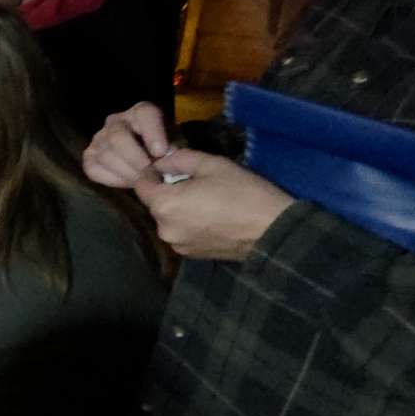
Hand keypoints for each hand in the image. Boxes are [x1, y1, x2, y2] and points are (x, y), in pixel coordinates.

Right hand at [82, 103, 171, 188]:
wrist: (150, 159)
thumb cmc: (165, 150)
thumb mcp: (175, 146)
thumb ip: (172, 151)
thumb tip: (163, 162)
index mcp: (141, 112)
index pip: (144, 114)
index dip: (152, 132)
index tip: (160, 153)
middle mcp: (116, 120)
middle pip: (118, 136)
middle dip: (135, 158)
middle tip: (149, 174)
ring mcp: (99, 138)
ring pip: (105, 155)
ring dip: (125, 171)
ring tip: (142, 181)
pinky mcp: (89, 156)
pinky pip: (93, 169)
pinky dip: (111, 178)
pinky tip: (126, 182)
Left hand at [133, 149, 294, 260]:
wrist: (274, 231)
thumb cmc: (243, 193)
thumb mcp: (212, 165)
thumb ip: (179, 159)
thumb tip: (161, 160)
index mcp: (164, 205)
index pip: (140, 184)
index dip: (152, 172)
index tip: (171, 167)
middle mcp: (164, 229)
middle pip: (155, 203)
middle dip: (168, 190)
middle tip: (195, 181)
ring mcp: (178, 245)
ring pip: (168, 219)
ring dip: (179, 208)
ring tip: (206, 199)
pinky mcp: (192, 255)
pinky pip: (181, 232)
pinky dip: (189, 223)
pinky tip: (211, 216)